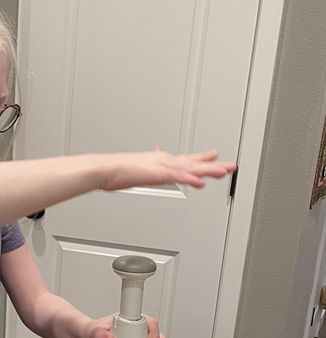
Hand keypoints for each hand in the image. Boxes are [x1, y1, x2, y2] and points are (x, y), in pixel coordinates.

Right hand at [99, 146, 235, 191]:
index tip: (215, 155)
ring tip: (224, 172)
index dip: (202, 157)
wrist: (105, 168)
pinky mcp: (157, 174)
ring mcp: (162, 166)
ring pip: (192, 168)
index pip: (186, 158)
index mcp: (160, 160)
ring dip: (209, 170)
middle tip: (231, 165)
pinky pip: (179, 177)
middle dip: (214, 164)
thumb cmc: (115, 172)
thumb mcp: (135, 169)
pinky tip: (201, 183)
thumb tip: (148, 163)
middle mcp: (164, 160)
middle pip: (195, 162)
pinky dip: (191, 179)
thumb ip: (146, 168)